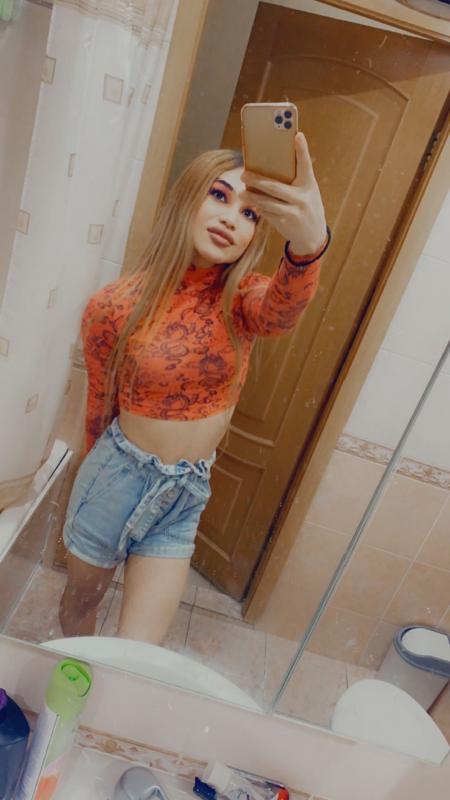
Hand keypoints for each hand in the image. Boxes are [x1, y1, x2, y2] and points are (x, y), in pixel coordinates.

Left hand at [240, 132, 326, 255]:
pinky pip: (267, 213)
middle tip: (243, 174)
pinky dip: (258, 207)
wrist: (313, 235)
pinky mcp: (284, 223)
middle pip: (275, 187)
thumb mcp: (307, 192)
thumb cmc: (306, 206)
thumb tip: (267, 169)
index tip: (297, 135)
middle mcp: (302, 198)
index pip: (305, 164)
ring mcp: (293, 212)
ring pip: (267, 202)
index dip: (302, 150)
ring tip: (241, 193)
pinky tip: (251, 203)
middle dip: (257, 180)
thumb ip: (294, 181)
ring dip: (252, 197)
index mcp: (309, 185)